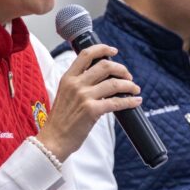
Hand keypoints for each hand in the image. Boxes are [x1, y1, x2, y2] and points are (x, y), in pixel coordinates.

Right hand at [36, 44, 141, 161]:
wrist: (53, 140)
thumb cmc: (60, 120)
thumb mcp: (64, 94)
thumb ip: (79, 84)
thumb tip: (102, 79)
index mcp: (68, 78)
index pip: (86, 55)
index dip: (103, 49)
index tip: (114, 52)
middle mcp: (76, 84)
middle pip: (105, 66)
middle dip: (121, 69)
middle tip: (128, 75)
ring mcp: (84, 96)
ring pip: (114, 83)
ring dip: (129, 85)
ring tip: (135, 89)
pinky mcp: (92, 110)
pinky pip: (116, 102)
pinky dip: (129, 101)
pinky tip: (136, 101)